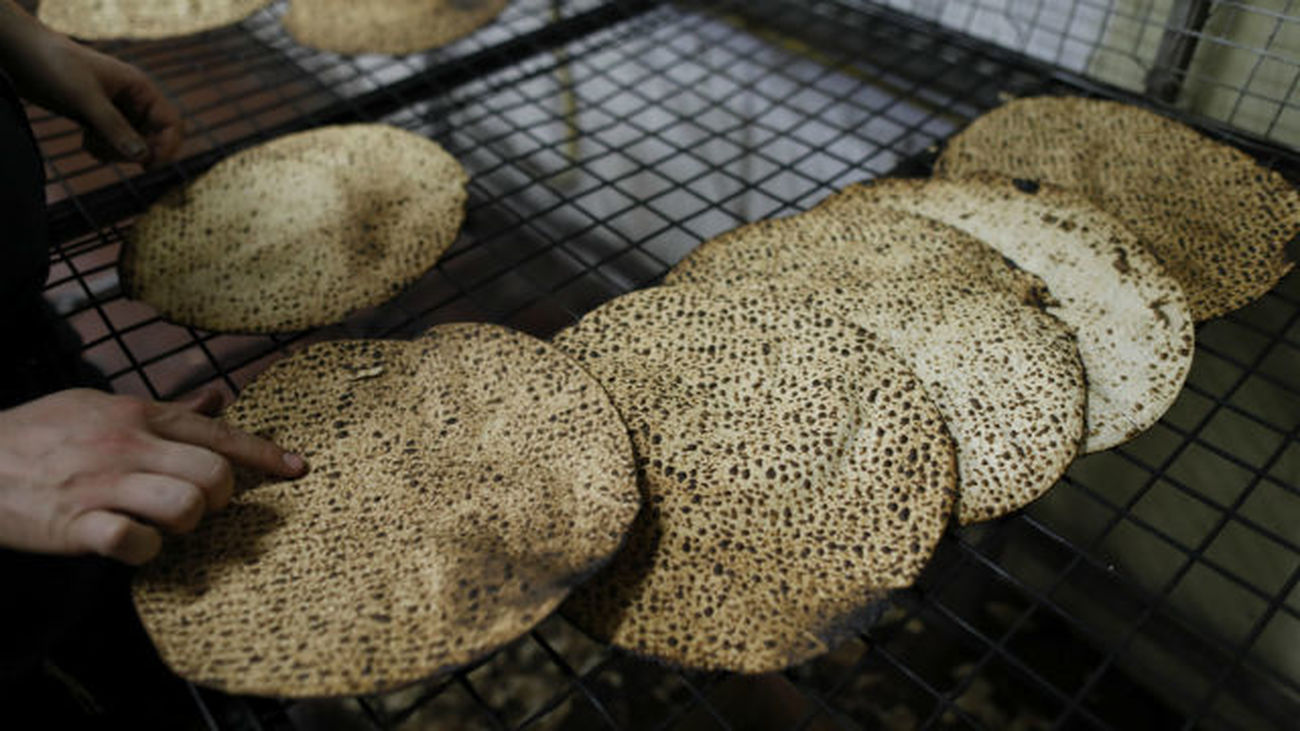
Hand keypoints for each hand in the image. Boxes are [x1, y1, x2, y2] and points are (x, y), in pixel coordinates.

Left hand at [0, 5, 182, 167]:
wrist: (23, 55)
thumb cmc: (56, 67)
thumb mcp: (85, 98)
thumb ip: (114, 127)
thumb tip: (143, 157)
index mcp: (140, 88)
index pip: (170, 123)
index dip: (167, 147)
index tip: (148, 165)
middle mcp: (133, 100)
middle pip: (152, 138)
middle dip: (132, 151)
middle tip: (107, 154)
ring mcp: (117, 109)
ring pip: (132, 144)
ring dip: (115, 152)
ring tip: (90, 144)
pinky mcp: (99, 117)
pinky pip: (113, 143)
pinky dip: (103, 149)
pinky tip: (86, 142)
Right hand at [0, 389, 306, 564]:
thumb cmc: (40, 434)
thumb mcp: (100, 405)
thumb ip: (164, 407)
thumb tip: (218, 397)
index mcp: (137, 414)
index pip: (217, 432)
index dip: (264, 454)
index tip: (297, 469)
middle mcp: (126, 445)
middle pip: (213, 473)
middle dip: (220, 496)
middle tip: (201, 503)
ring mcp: (102, 485)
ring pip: (184, 506)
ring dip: (184, 523)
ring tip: (162, 521)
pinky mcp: (75, 525)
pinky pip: (136, 542)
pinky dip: (143, 549)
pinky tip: (128, 542)